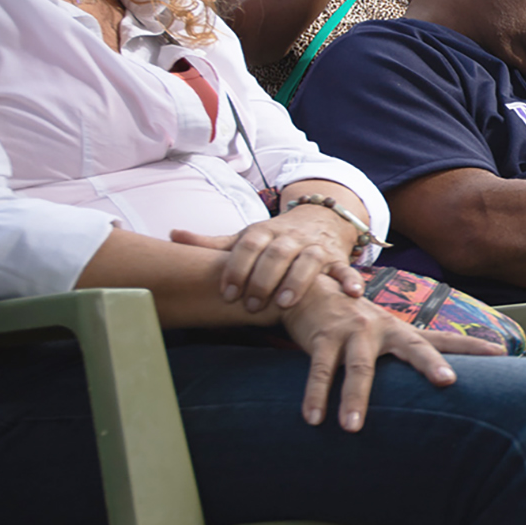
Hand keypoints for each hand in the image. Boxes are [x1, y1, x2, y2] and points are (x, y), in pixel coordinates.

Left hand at [172, 207, 361, 310]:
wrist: (319, 219)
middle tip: (253, 305)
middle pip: (277, 253)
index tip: (227, 293)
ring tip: (285, 303)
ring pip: (309, 261)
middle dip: (264, 279)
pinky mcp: (337, 259)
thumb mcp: (246, 238)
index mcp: (265, 232)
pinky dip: (351, 280)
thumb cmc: (274, 238)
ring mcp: (315, 248)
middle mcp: (290, 238)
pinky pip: (346, 269)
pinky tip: (351, 294)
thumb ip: (214, 243)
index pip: (248, 245)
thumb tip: (173, 235)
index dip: (237, 267)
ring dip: (298, 281)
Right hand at [279, 277, 501, 430]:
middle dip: (430, 364)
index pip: (444, 339)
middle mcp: (384, 329)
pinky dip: (316, 395)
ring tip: (354, 427)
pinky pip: (320, 370)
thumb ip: (409, 357)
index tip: (503, 353)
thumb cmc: (354, 322)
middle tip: (448, 382)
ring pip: (359, 368)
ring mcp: (354, 331)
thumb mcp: (386, 336)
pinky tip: (313, 419)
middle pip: (413, 348)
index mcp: (402, 332)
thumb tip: (442, 384)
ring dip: (354, 398)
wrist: (311, 291)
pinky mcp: (323, 337)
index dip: (473, 346)